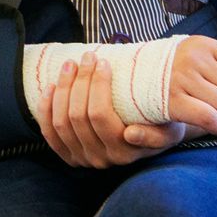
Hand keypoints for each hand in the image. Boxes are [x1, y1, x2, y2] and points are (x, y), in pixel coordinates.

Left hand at [39, 52, 188, 168]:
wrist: (153, 137)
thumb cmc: (162, 125)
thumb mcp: (169, 130)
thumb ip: (154, 135)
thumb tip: (130, 134)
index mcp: (124, 153)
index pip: (100, 116)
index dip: (97, 86)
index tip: (103, 62)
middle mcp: (101, 159)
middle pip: (78, 116)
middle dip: (80, 81)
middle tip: (88, 57)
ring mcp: (82, 159)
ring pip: (62, 122)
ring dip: (63, 89)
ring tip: (71, 65)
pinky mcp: (68, 155)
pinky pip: (49, 133)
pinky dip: (46, 109)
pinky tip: (50, 87)